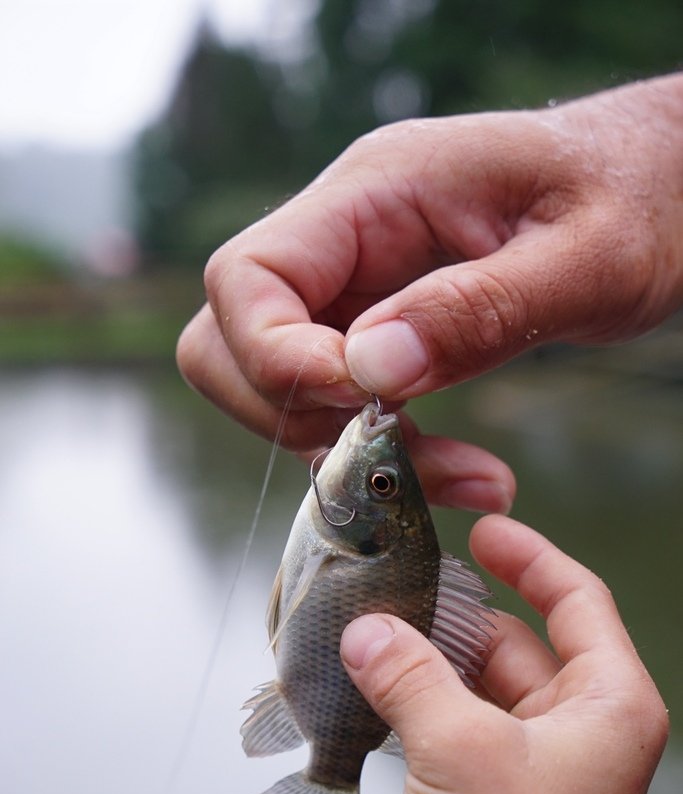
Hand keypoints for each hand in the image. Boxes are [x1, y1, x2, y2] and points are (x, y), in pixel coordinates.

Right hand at [178, 74, 682, 480]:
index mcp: (376, 191)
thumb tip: (368, 370)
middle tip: (394, 449)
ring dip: (346, 451)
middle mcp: (345, 239)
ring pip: (278, 387)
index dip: (277, 359)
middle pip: (229, 340)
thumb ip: (477, 309)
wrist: (660, 190)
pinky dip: (381, 454)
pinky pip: (338, 407)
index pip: (246, 277)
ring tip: (460, 476)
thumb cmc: (640, 199)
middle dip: (294, 415)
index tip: (365, 406)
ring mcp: (355, 287)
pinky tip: (459, 472)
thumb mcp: (586, 255)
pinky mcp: (380, 331)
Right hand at [340, 515, 667, 793]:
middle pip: (519, 640)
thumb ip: (410, 677)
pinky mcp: (495, 793)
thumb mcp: (459, 750)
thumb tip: (370, 630)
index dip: (530, 556)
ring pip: (482, 685)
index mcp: (606, 702)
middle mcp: (579, 727)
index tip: (485, 527)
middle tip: (403, 584)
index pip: (576, 600)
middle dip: (461, 614)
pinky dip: (420, 706)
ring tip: (375, 633)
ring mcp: (537, 762)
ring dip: (431, 663)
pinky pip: (457, 726)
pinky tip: (373, 692)